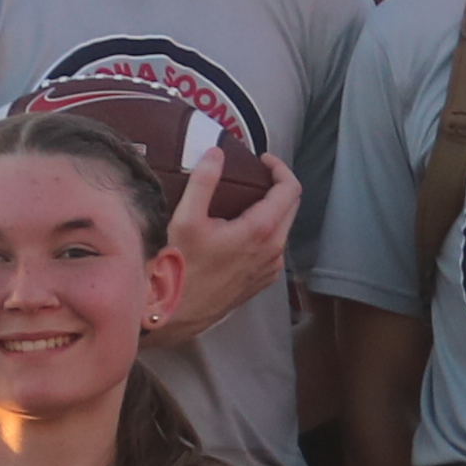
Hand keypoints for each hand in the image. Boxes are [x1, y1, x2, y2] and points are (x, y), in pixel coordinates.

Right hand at [149, 157, 302, 336]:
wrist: (174, 312)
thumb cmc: (179, 267)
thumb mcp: (186, 218)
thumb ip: (204, 181)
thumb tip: (216, 153)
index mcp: (261, 231)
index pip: (290, 189)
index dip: (280, 168)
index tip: (262, 160)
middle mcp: (273, 251)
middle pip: (291, 206)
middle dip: (278, 185)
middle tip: (254, 176)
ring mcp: (270, 268)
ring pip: (283, 228)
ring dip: (271, 209)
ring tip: (244, 200)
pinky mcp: (261, 280)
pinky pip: (273, 247)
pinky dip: (265, 230)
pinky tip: (240, 228)